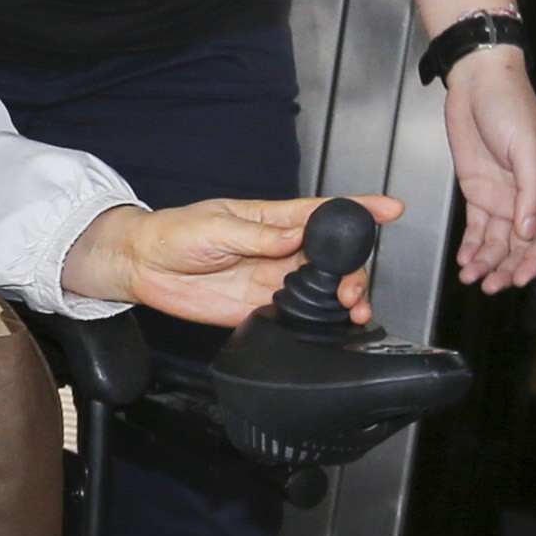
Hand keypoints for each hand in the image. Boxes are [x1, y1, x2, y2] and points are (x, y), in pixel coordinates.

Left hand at [62, 196, 398, 327]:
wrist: (144, 267)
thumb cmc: (174, 233)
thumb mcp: (214, 226)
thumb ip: (256, 235)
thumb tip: (292, 237)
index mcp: (274, 220)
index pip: (324, 212)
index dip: (359, 210)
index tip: (390, 209)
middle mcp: (282, 249)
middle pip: (335, 256)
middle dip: (354, 269)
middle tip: (351, 287)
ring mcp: (275, 279)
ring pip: (324, 287)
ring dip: (344, 297)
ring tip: (350, 308)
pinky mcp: (263, 308)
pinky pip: (300, 315)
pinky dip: (321, 321)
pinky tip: (331, 326)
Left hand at [443, 47, 535, 291]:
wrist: (478, 82)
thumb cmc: (511, 107)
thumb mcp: (526, 147)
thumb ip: (530, 190)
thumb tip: (528, 230)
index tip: (519, 278)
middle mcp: (525, 196)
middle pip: (520, 244)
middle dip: (507, 267)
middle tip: (490, 286)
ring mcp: (500, 195)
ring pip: (497, 240)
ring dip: (486, 261)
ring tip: (471, 277)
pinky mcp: (476, 190)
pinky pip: (477, 227)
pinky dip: (472, 245)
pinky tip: (465, 260)